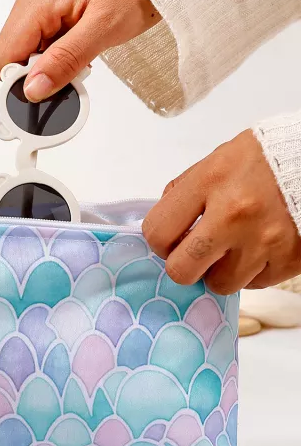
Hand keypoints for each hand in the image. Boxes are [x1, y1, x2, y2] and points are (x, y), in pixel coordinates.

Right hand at [0, 0, 159, 101]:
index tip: (44, 96)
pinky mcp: (52, 10)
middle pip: (12, 57)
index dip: (19, 84)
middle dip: (36, 76)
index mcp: (36, 5)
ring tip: (80, 61)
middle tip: (67, 77)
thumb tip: (35, 90)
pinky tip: (78, 51)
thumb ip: (66, 60)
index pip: (3, 59)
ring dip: (48, 66)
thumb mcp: (103, 29)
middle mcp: (30, 3)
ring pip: (27, 52)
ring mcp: (40, 6)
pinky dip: (57, 53)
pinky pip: (43, 41)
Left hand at [143, 130, 300, 293]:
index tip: (173, 239)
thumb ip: (184, 194)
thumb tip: (160, 231)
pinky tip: (260, 248)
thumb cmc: (263, 161)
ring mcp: (265, 240)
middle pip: (181, 270)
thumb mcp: (216, 161)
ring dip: (222, 270)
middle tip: (198, 253)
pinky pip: (255, 284)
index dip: (160, 242)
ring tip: (235, 247)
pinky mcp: (290, 259)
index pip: (157, 233)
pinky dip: (254, 271)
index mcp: (211, 181)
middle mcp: (235, 213)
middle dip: (185, 265)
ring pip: (220, 284)